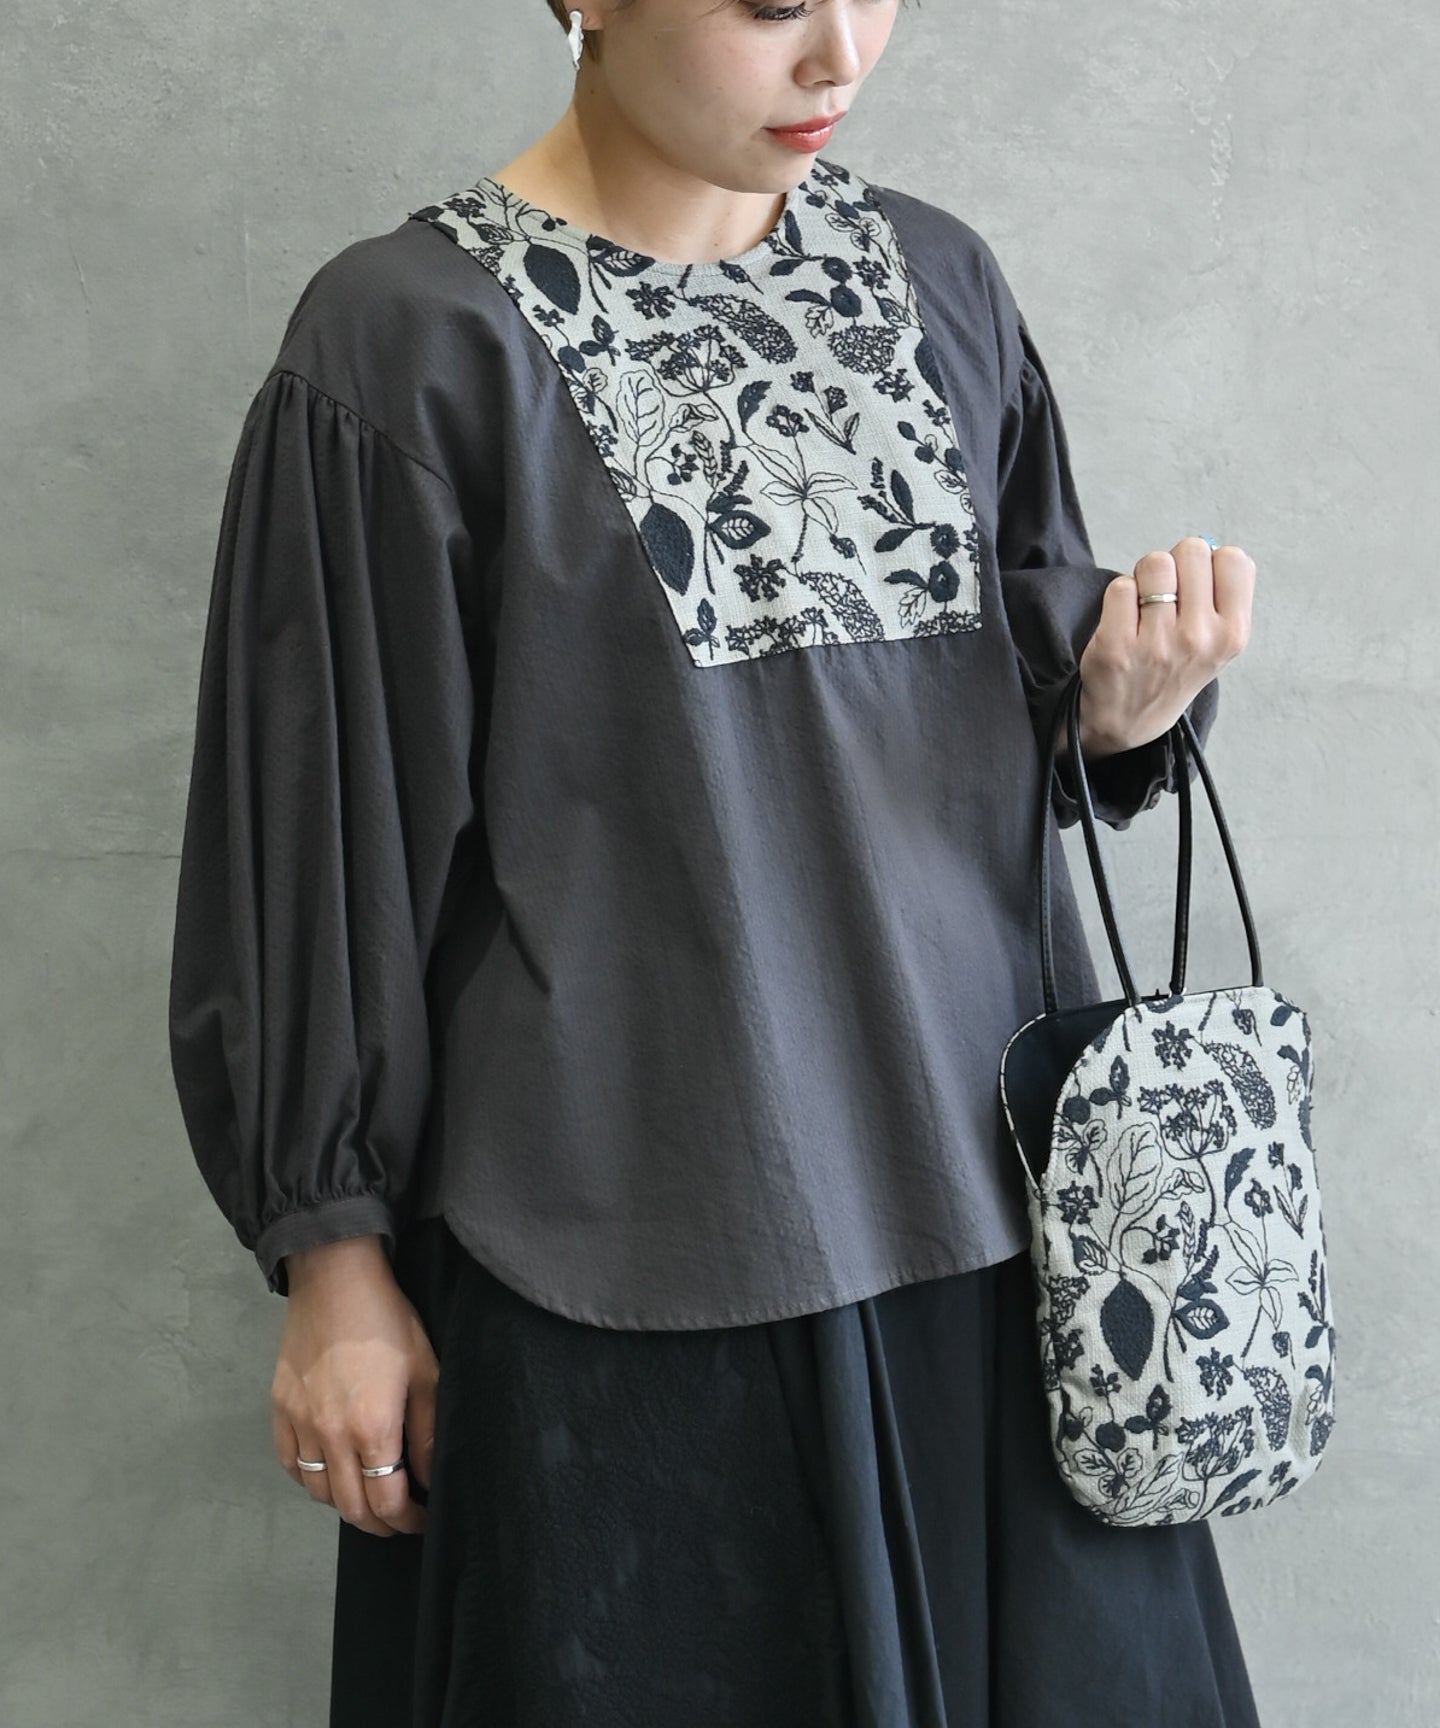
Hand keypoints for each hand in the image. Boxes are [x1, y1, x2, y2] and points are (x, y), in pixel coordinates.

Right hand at [271, 1234, 437, 1536]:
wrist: (335, 1279)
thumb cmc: (388, 1321)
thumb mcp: (425, 1372)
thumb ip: (427, 1433)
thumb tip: (429, 1478)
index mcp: (372, 1428)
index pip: (388, 1502)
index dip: (409, 1521)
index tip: (423, 1519)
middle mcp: (330, 1435)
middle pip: (351, 1508)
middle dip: (380, 1524)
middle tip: (400, 1519)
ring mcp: (300, 1424)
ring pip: (319, 1493)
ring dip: (346, 1504)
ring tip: (369, 1495)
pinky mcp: (280, 1410)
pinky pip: (291, 1465)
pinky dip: (311, 1481)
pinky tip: (331, 1472)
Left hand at [1072, 537, 1255, 756]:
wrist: (1129, 720)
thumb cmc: (1175, 669)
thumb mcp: (1218, 641)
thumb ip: (1223, 594)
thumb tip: (1209, 546)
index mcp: (1233, 633)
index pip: (1233, 559)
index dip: (1209, 563)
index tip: (1197, 587)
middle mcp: (1199, 638)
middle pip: (1191, 550)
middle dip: (1175, 564)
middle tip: (1165, 596)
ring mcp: (1157, 643)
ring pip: (1154, 563)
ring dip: (1144, 577)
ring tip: (1143, 607)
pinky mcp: (1116, 646)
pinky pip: (1120, 586)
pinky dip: (1119, 596)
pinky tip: (1123, 622)